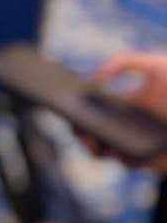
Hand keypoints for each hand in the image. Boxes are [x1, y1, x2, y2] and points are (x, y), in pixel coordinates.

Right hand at [85, 52, 166, 171]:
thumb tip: (93, 80)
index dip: (77, 112)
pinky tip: (117, 146)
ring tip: (93, 138)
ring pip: (106, 152)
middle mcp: (129, 128)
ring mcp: (139, 145)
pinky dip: (122, 155)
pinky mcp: (151, 159)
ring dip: (95, 147)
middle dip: (79, 132)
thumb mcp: (156, 64)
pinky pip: (129, 161)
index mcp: (127, 106)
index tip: (65, 107)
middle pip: (93, 134)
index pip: (93, 111)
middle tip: (76, 127)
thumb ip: (123, 61)